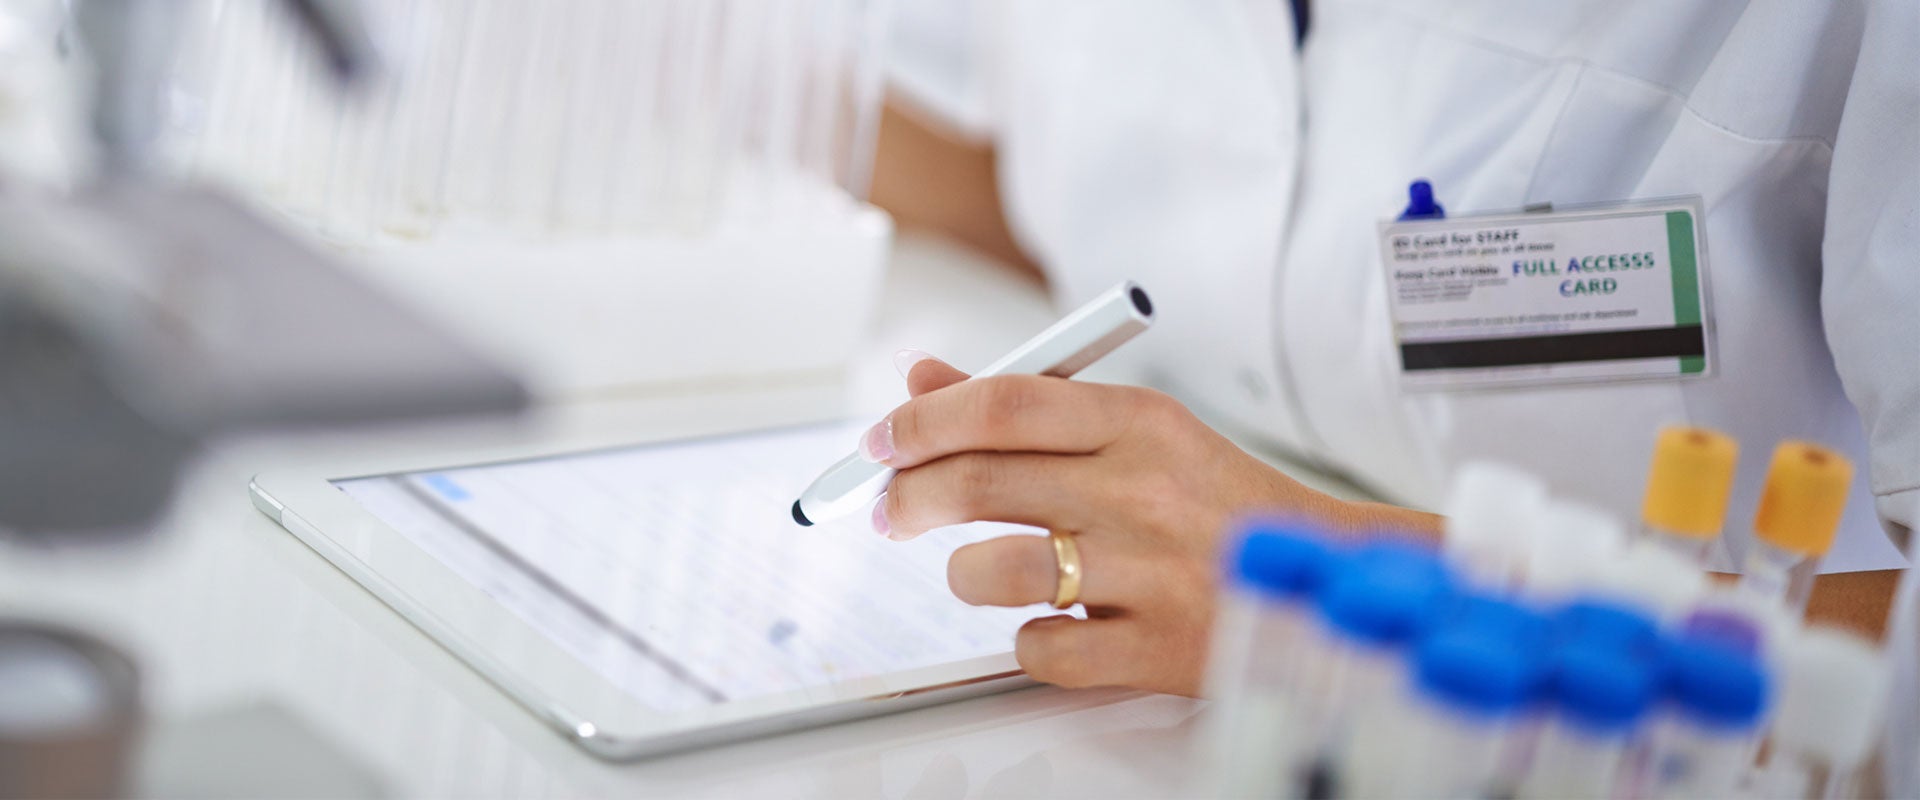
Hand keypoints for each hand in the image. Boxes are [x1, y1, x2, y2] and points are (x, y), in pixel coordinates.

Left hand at [865, 351, 1439, 695]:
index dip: (923, 421)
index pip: (1004, 402)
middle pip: (981, 479)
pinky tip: (1051, 624)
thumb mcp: (1135, 434)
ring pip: (995, 569)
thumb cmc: (1215, 504)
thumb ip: (1027, 405)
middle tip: (888, 509)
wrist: (1323, 578)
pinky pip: (1040, 649)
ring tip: (975, 570)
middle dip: (908, 496)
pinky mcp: (1154, 649)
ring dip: (963, 573)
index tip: (881, 441)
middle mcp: (1143, 489)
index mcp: (1141, 422)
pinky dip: (1027, 641)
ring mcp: (1150, 572)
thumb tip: (923, 380)